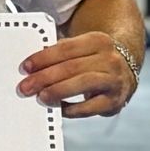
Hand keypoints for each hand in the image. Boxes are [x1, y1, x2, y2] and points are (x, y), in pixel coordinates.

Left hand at [18, 30, 137, 118]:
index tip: (25, 67)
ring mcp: (114, 80)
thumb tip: (32, 68)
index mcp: (98, 41)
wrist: (124, 73)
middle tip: (25, 87)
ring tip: (41, 97)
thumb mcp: (81, 49)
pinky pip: (91, 107)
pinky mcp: (115, 100)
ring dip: (58, 91)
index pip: (66, 48)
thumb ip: (60, 54)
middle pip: (72, 67)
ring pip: (83, 83)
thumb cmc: (93, 61)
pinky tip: (59, 109)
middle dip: (44, 77)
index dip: (43, 58)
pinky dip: (73, 109)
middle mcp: (109, 59)